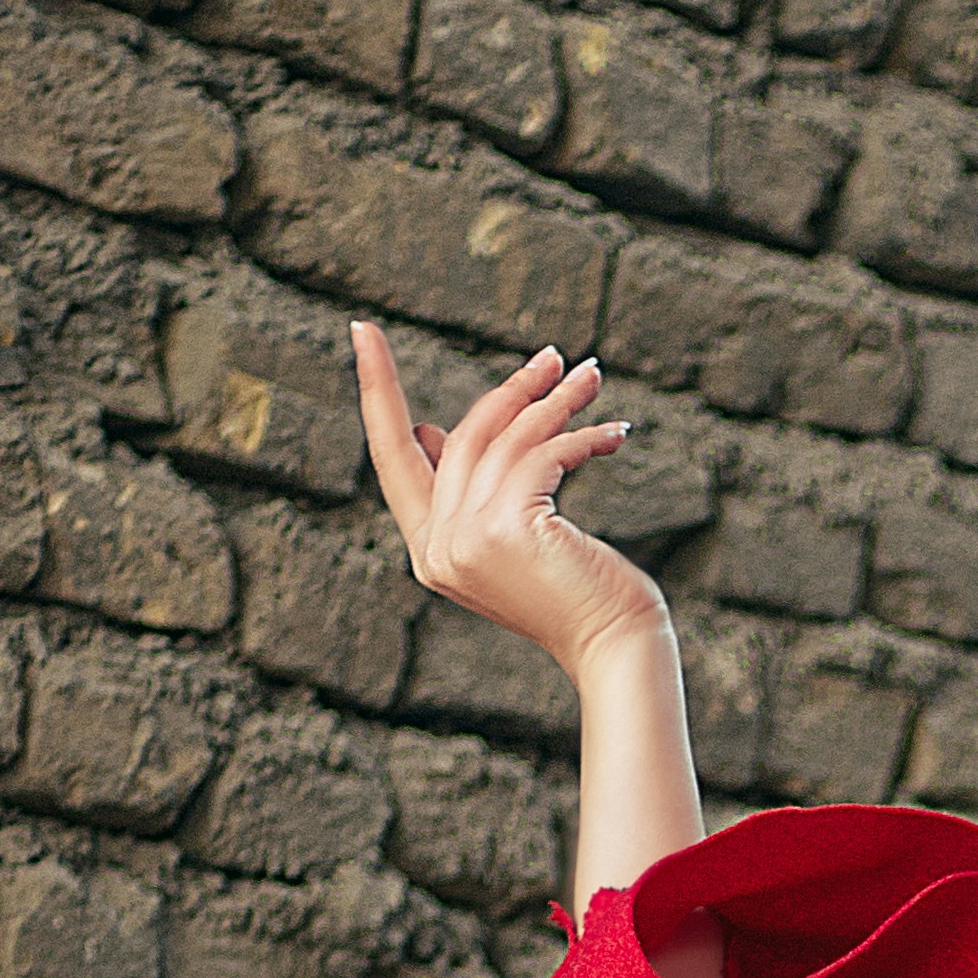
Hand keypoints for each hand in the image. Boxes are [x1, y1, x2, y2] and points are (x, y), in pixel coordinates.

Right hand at [352, 325, 669, 682]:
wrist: (615, 647)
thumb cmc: (574, 593)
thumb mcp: (510, 539)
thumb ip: (468, 492)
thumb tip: (430, 431)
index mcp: (429, 550)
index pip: (392, 455)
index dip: (377, 390)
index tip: (363, 330)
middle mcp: (438, 548)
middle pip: (464, 437)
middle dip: (513, 389)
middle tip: (557, 358)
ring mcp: (468, 541)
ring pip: (508, 441)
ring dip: (556, 402)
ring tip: (591, 379)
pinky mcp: (506, 530)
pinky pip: (541, 455)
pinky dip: (581, 437)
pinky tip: (613, 434)